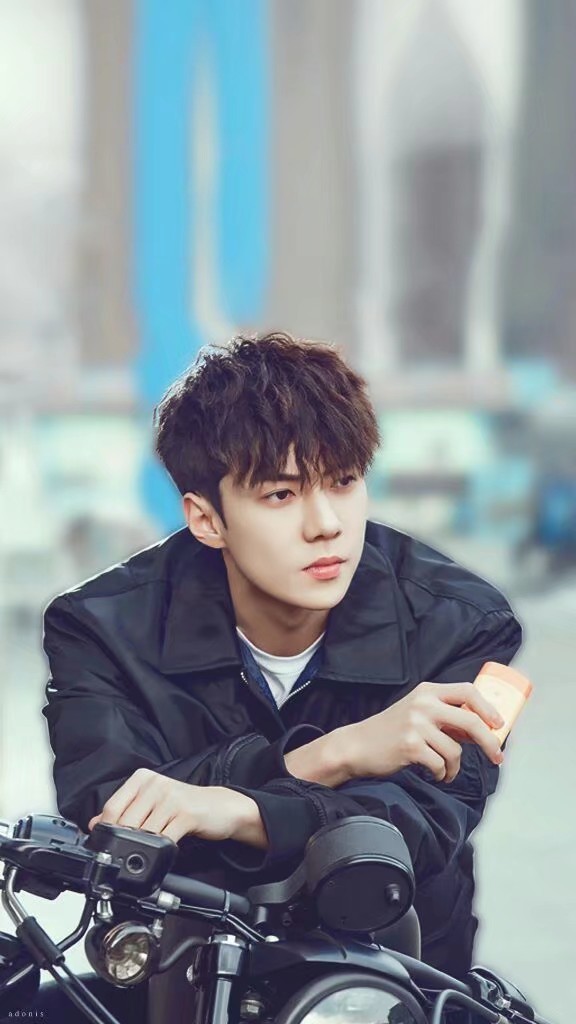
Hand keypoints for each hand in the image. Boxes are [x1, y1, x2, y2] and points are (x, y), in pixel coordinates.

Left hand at [87, 769, 267, 846]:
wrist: (220, 807)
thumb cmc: (185, 806)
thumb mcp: (152, 802)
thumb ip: (125, 811)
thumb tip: (94, 824)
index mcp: (143, 779)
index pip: (112, 807)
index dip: (105, 830)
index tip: (104, 844)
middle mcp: (155, 785)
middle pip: (124, 821)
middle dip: (122, 843)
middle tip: (123, 856)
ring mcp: (170, 798)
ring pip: (142, 832)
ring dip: (140, 849)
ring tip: (144, 855)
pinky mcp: (185, 814)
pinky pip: (163, 839)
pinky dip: (159, 851)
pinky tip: (161, 854)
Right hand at [337, 681, 504, 783]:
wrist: (357, 745)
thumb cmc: (390, 731)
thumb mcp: (417, 713)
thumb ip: (445, 716)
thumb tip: (480, 729)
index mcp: (427, 691)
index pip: (468, 691)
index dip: (488, 708)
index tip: (499, 724)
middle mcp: (423, 704)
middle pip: (471, 721)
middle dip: (489, 742)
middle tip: (497, 757)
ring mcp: (416, 724)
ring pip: (455, 750)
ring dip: (454, 767)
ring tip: (445, 770)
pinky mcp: (410, 746)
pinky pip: (440, 765)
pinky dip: (441, 774)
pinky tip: (433, 774)